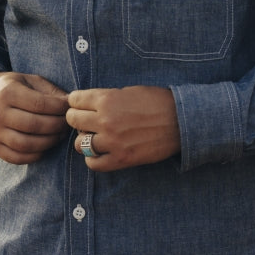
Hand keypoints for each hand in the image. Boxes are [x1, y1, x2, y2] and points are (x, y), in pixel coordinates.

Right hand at [0, 72, 69, 164]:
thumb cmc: (14, 87)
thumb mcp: (30, 80)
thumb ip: (51, 91)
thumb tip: (71, 104)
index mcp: (7, 92)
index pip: (40, 104)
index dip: (59, 108)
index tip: (70, 109)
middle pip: (34, 125)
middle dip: (57, 126)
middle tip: (68, 124)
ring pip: (26, 144)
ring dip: (49, 142)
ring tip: (59, 135)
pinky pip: (16, 157)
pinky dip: (35, 155)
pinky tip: (45, 147)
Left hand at [65, 85, 180, 171]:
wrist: (181, 121)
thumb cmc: (158, 102)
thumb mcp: (130, 91)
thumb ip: (107, 97)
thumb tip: (89, 104)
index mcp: (107, 99)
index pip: (74, 100)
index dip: (77, 102)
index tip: (82, 105)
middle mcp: (105, 120)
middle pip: (73, 120)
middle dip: (78, 119)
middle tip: (88, 120)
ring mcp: (112, 141)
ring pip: (79, 144)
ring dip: (85, 139)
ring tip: (96, 137)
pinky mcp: (121, 159)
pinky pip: (93, 163)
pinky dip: (93, 158)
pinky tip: (101, 152)